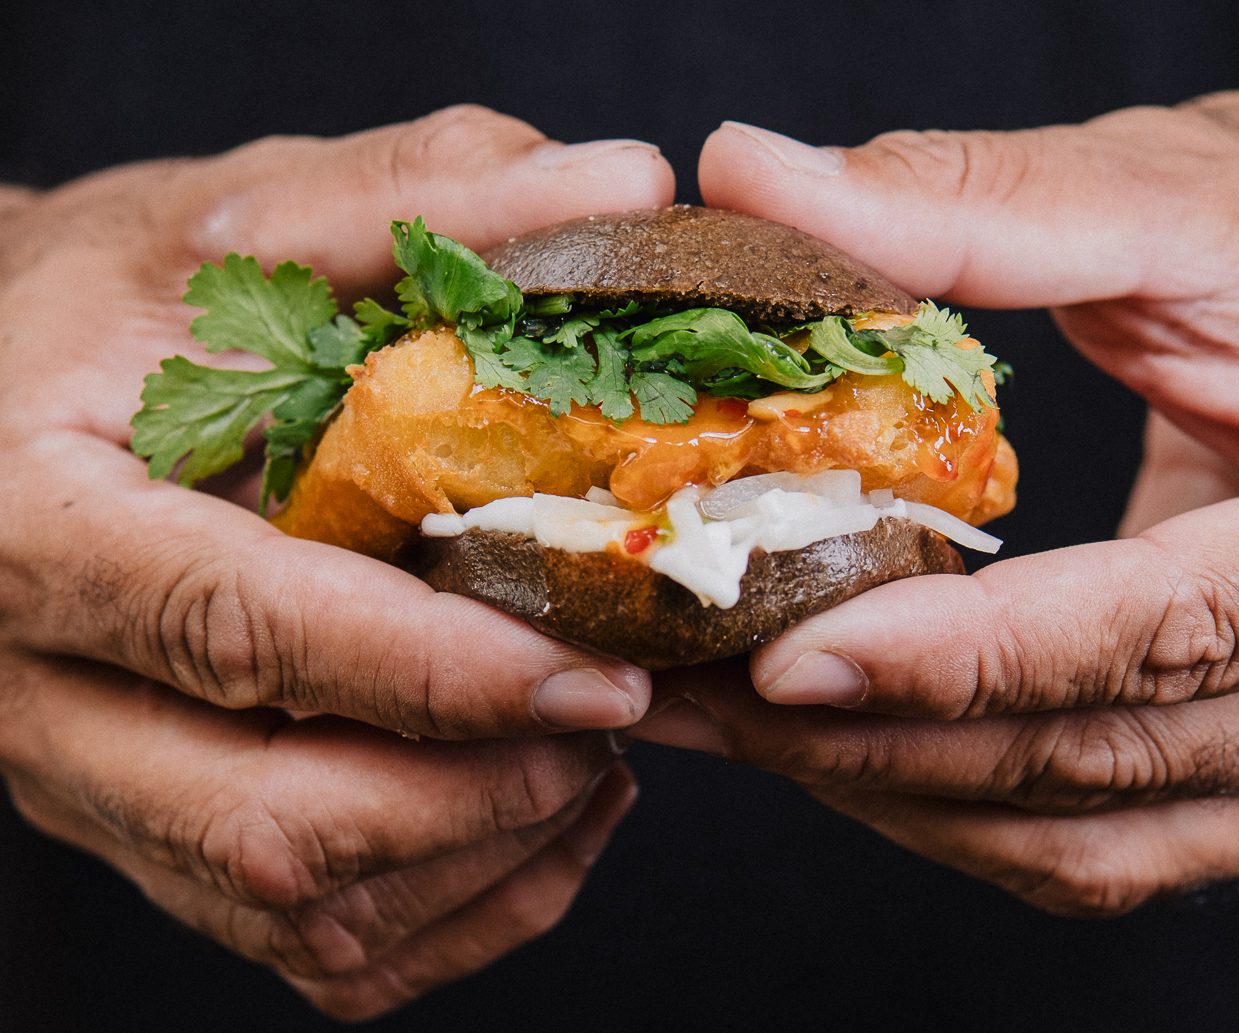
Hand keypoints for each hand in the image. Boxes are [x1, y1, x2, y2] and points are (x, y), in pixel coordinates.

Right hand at [0, 106, 670, 1016]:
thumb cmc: (106, 310)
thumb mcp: (232, 223)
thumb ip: (416, 201)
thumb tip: (625, 185)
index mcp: (33, 528)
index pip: (232, 626)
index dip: (427, 668)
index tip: (595, 670)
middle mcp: (46, 695)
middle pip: (265, 823)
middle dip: (472, 793)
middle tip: (612, 712)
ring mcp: (100, 791)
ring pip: (299, 914)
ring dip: (483, 854)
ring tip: (594, 752)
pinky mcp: (158, 839)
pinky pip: (317, 955)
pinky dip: (463, 908)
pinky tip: (543, 810)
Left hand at [633, 91, 1238, 915]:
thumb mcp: (1184, 201)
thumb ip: (978, 203)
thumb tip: (751, 172)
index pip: (1173, 627)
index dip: (975, 658)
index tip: (790, 658)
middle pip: (1097, 754)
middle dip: (877, 736)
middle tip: (691, 688)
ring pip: (1082, 831)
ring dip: (889, 787)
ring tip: (725, 721)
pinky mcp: (1235, 758)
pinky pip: (1090, 837)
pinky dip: (948, 804)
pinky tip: (832, 743)